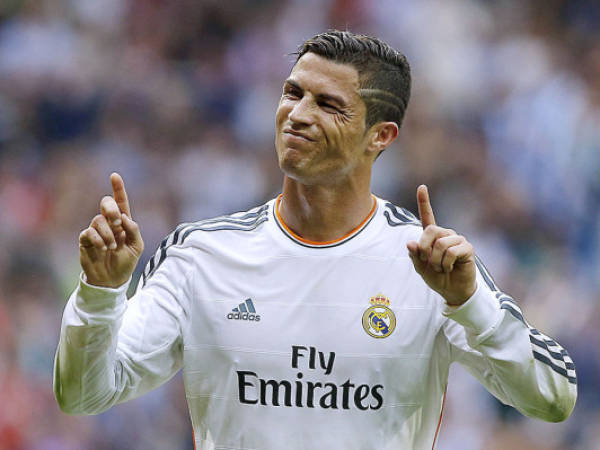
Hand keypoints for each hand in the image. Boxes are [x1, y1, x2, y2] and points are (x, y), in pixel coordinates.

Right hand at [79, 173, 143, 287]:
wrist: (111, 280)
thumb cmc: (125, 262)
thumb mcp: (137, 247)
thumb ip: (133, 230)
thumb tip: (125, 217)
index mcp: (123, 222)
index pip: (121, 202)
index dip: (118, 189)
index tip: (114, 176)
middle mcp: (109, 223)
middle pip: (106, 203)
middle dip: (112, 209)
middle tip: (118, 222)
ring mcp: (96, 230)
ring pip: (98, 220)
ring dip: (107, 233)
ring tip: (112, 247)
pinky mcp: (85, 239)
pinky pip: (89, 232)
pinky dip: (98, 240)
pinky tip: (102, 248)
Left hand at [406, 185, 475, 305]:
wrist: (452, 291)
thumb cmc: (436, 277)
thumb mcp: (420, 267)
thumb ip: (414, 255)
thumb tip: (410, 242)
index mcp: (433, 236)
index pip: (427, 215)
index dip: (424, 201)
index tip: (421, 186)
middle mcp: (445, 234)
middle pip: (430, 231)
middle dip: (425, 249)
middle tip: (428, 262)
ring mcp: (457, 240)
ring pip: (440, 244)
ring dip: (436, 261)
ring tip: (441, 268)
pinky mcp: (467, 248)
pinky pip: (451, 252)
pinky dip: (446, 263)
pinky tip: (450, 268)